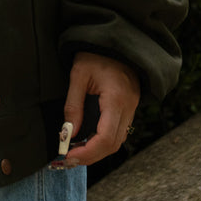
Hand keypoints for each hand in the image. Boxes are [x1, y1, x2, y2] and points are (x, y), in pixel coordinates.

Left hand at [61, 53, 140, 167]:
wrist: (115, 41)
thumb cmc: (95, 54)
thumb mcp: (78, 75)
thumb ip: (73, 105)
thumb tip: (68, 134)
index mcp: (116, 99)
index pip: (105, 138)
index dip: (87, 152)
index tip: (69, 156)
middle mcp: (128, 107)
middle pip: (113, 145)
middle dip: (91, 156)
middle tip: (68, 159)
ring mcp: (132, 108)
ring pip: (118, 141)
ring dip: (97, 151)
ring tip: (75, 151)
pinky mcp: (129, 107)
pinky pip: (119, 131)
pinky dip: (103, 141)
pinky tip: (87, 140)